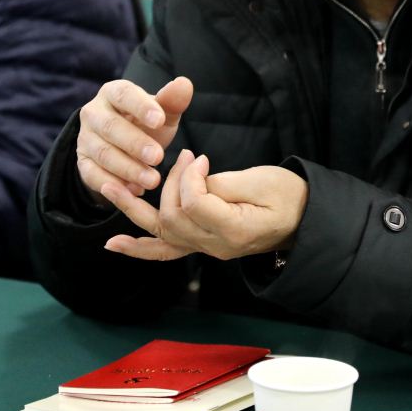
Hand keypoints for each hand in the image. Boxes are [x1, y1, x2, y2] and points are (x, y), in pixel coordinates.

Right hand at [75, 76, 193, 205]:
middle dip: (135, 143)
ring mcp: (85, 139)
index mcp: (113, 93)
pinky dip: (114, 184)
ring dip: (128, 168)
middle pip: (110, 127)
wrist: (126, 148)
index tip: (160, 120)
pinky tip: (135, 190)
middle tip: (158, 157)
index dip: (140, 107)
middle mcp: (93, 113)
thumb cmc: (147, 125)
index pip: (123, 94)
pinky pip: (93, 175)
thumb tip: (184, 84)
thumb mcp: (163, 113)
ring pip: (103, 153)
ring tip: (153, 180)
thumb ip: (172, 101)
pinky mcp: (82, 163)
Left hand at [102, 150, 308, 262]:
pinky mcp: (201, 244)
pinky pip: (166, 252)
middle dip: (170, 184)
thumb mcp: (261, 182)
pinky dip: (139, 248)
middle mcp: (215, 246)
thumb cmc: (288, 195)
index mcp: (233, 230)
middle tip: (184, 159)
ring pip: (161, 234)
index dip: (189, 178)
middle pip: (173, 218)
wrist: (303, 218)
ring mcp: (206, 249)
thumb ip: (223, 183)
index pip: (193, 204)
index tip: (200, 158)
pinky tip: (114, 244)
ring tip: (108, 187)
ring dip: (133, 210)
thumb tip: (192, 180)